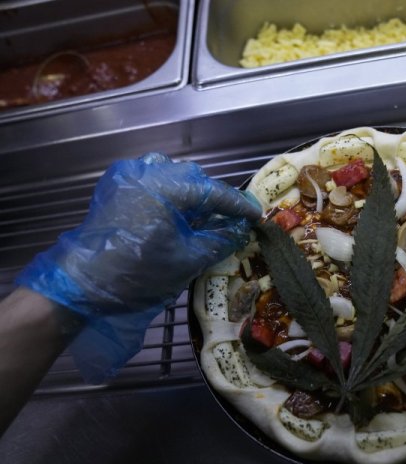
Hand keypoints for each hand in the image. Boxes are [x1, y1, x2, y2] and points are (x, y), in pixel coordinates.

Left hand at [16, 153, 260, 382]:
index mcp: (170, 186)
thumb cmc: (138, 273)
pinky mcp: (115, 186)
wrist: (81, 285)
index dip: (239, 205)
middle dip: (215, 200)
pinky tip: (176, 215)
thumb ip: (220, 240)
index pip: (215, 192)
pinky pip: (152, 181)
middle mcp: (149, 170)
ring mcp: (129, 175)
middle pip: (195, 180)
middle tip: (232, 221)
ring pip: (173, 177)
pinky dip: (169, 194)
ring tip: (203, 219)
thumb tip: (242, 230)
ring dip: (192, 196)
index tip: (257, 216)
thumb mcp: (188, 259)